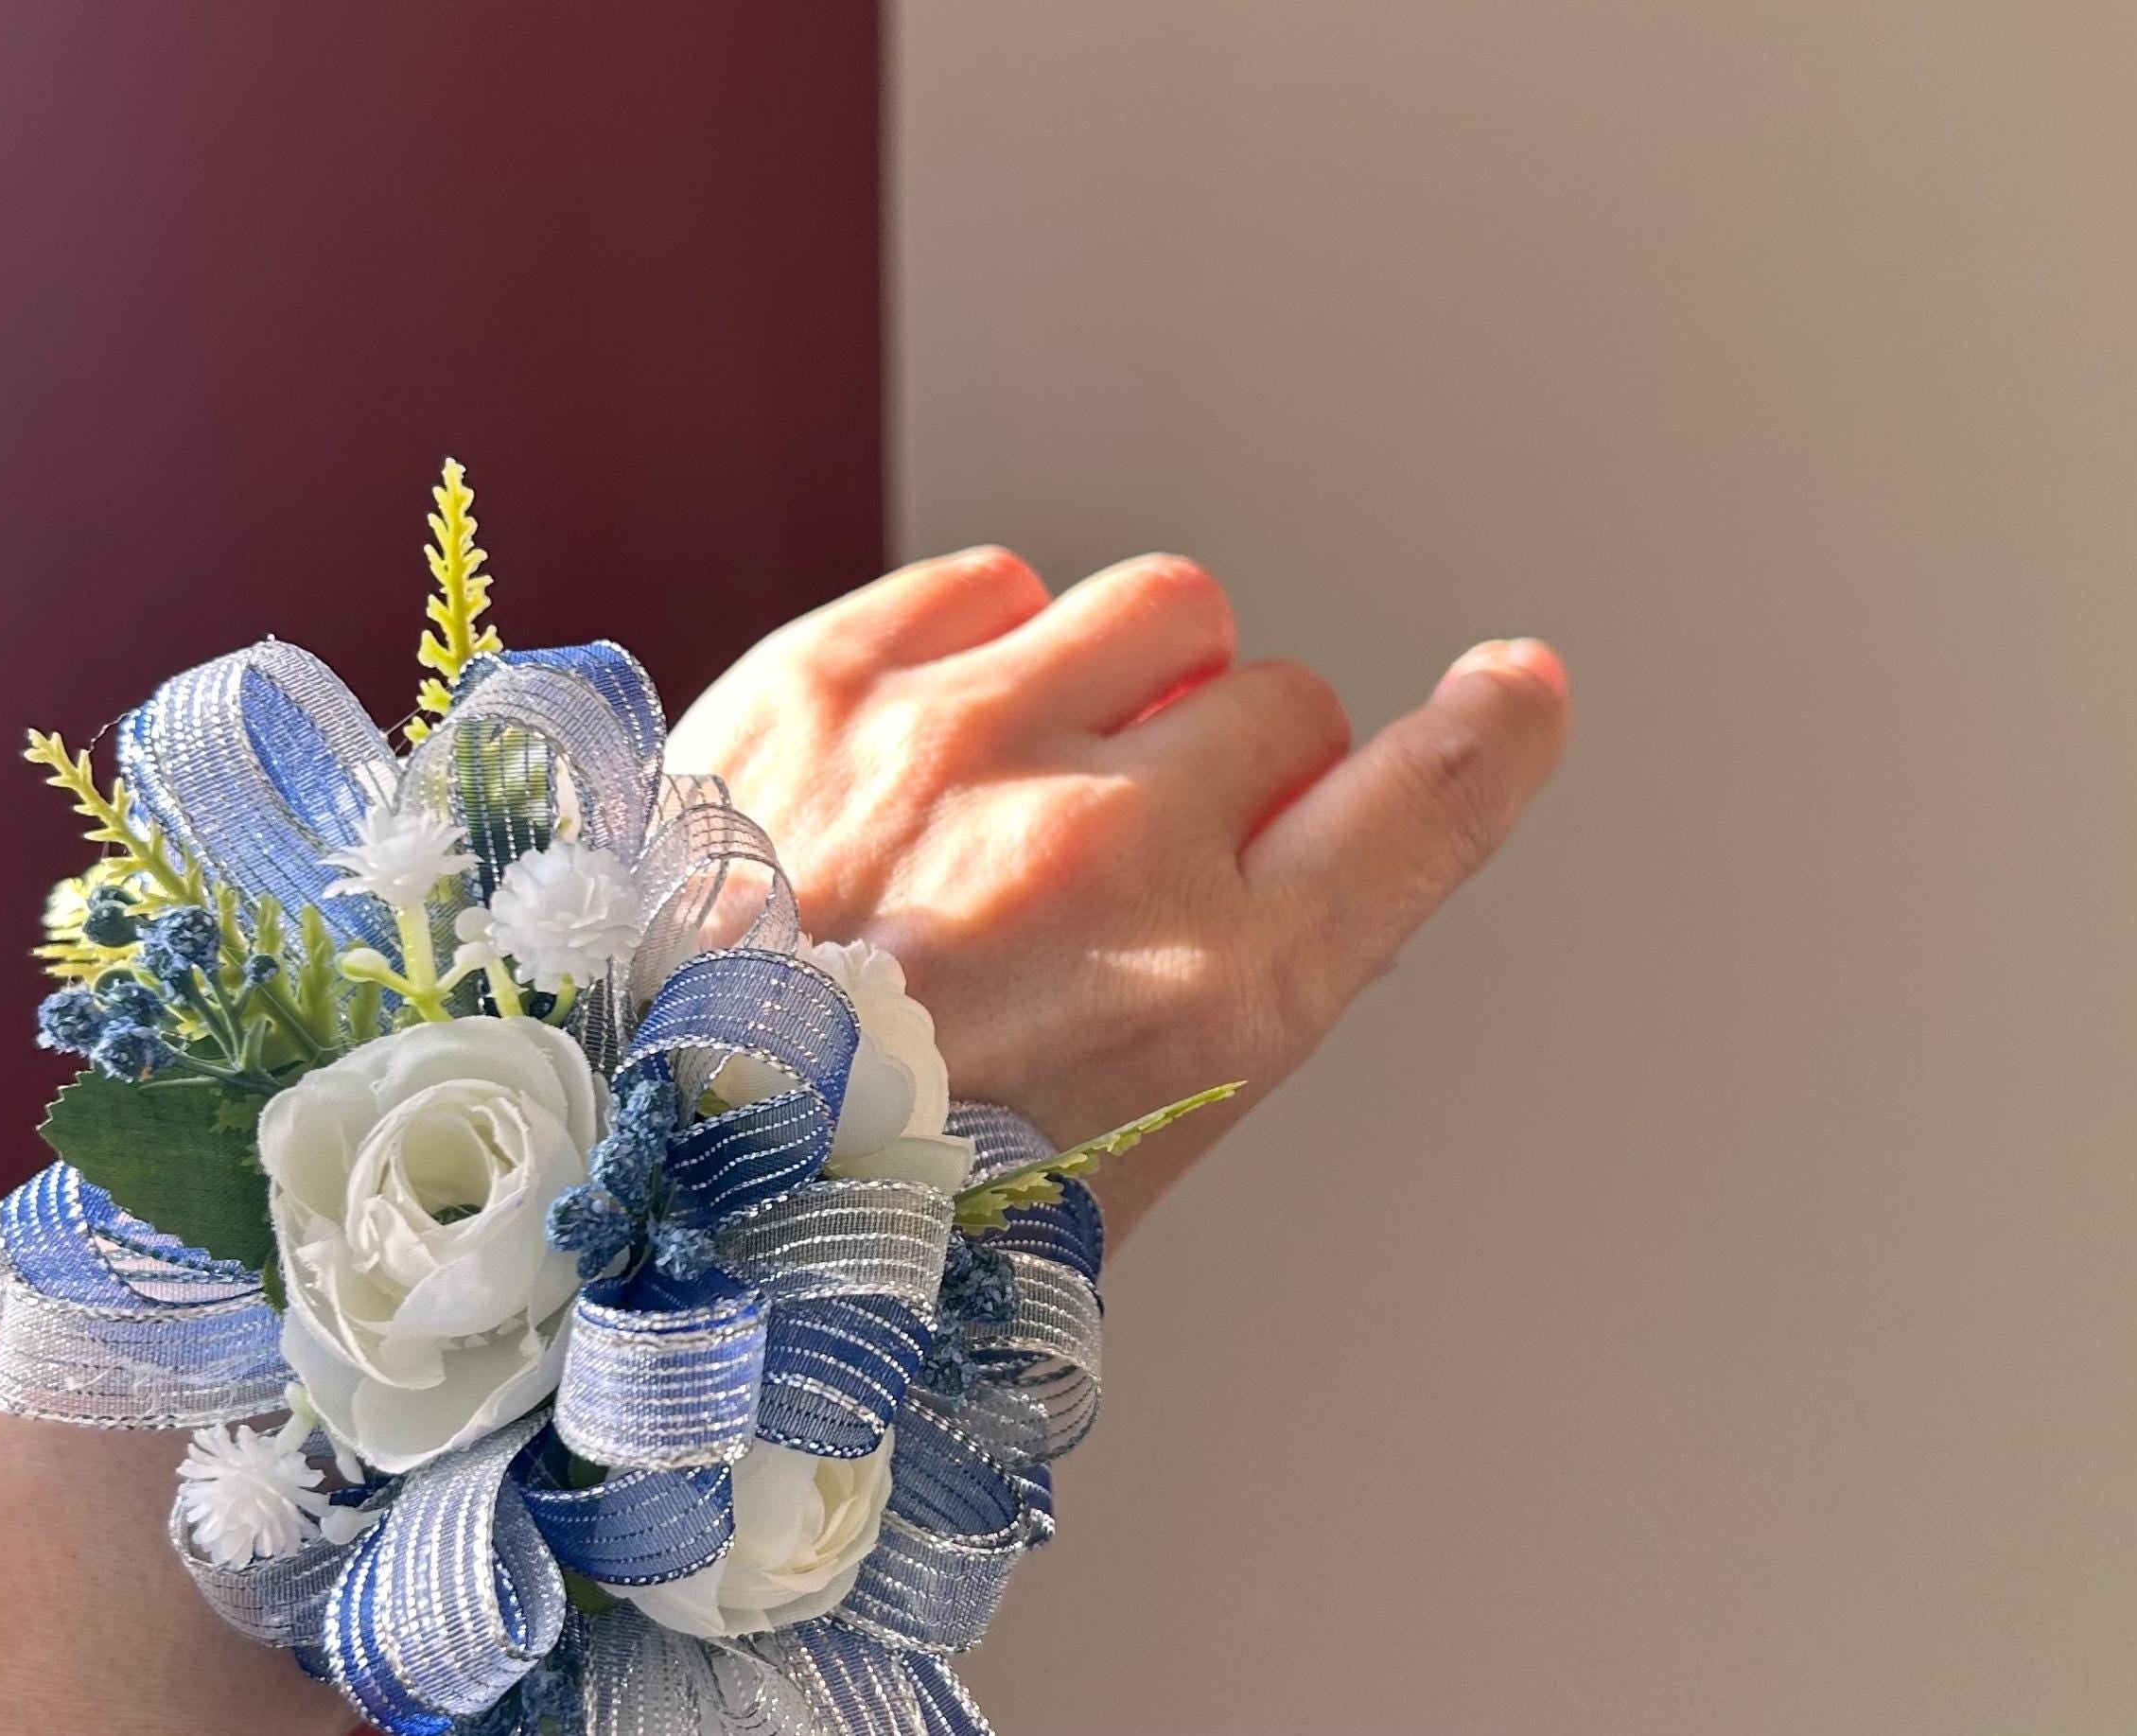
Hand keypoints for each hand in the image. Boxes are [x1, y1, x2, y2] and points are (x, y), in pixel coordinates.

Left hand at [665, 546, 1570, 1238]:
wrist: (625, 1178)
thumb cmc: (872, 1199)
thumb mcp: (1120, 1158)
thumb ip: (1231, 986)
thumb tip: (1282, 841)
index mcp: (1206, 1002)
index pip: (1413, 812)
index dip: (1483, 743)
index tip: (1512, 693)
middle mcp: (1102, 853)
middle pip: (1282, 701)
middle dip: (1235, 766)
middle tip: (1136, 854)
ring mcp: (959, 748)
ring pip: (1160, 606)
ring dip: (1134, 677)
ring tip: (1037, 780)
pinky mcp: (828, 678)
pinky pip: (1000, 580)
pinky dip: (998, 643)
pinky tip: (939, 738)